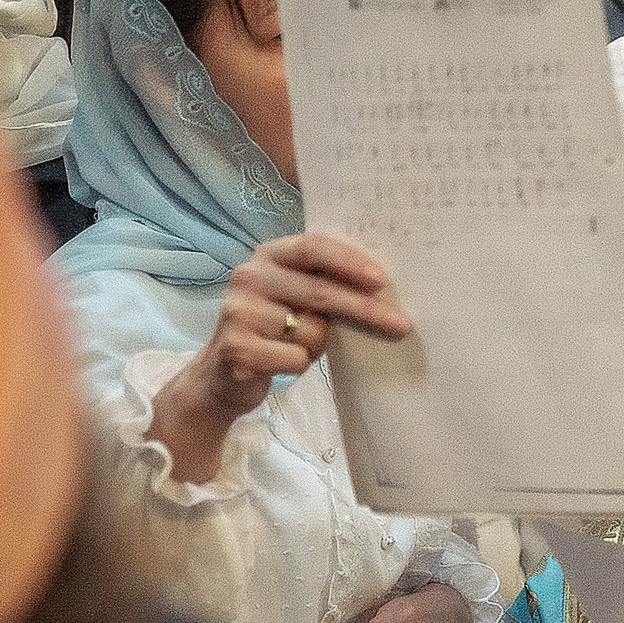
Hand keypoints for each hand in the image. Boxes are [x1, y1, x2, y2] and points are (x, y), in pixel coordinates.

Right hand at [148, 233, 410, 482]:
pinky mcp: (236, 349)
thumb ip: (324, 284)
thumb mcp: (296, 298)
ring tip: (298, 346)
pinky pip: (296, 358)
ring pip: (311, 331)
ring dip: (319, 345)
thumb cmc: (274, 331)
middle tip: (401, 325)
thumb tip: (385, 289)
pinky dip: (300, 365)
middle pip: (320, 291)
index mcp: (268, 255)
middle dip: (366, 310)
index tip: (383, 280)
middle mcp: (248, 277)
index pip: (313, 247)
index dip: (349, 262)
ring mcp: (238, 313)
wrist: (221, 375)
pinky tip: (280, 363)